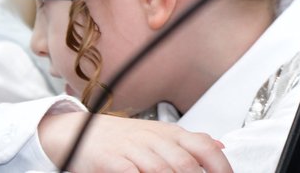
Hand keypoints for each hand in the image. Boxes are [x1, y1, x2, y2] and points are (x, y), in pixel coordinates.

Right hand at [38, 112, 230, 172]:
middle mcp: (155, 140)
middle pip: (185, 163)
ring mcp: (133, 150)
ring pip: (162, 170)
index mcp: (171, 134)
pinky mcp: (111, 162)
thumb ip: (189, 141)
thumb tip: (220, 146)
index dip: (219, 165)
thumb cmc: (123, 137)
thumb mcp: (160, 134)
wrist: (79, 131)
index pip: (203, 146)